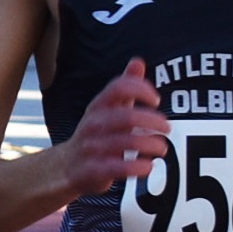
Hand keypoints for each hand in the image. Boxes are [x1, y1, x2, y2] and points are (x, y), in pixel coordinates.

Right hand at [60, 58, 167, 198]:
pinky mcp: (94, 170)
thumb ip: (125, 86)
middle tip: (167, 128)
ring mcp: (92, 147)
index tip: (156, 100)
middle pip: (128, 117)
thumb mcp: (106, 108)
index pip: (119, 88)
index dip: (141, 90)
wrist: (65, 167)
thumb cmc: (95, 134)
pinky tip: (148, 166)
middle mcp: (93, 124)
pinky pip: (120, 168)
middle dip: (153, 122)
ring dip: (152, 145)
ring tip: (162, 148)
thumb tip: (138, 61)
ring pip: (128, 143)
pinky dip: (139, 167)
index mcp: (98, 106)